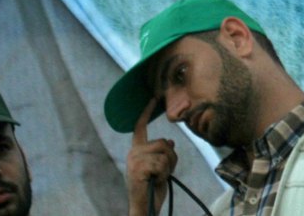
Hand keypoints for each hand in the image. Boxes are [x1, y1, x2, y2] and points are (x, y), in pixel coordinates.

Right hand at [127, 98, 177, 215]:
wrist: (145, 206)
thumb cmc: (152, 187)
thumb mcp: (161, 167)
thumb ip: (164, 153)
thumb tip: (170, 142)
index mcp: (137, 150)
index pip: (140, 127)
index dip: (147, 112)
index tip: (153, 98)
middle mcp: (133, 152)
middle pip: (164, 143)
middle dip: (170, 159)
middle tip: (162, 173)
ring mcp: (134, 160)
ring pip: (165, 153)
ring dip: (168, 168)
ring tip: (157, 178)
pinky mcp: (138, 168)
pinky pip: (162, 164)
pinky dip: (164, 175)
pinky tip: (154, 182)